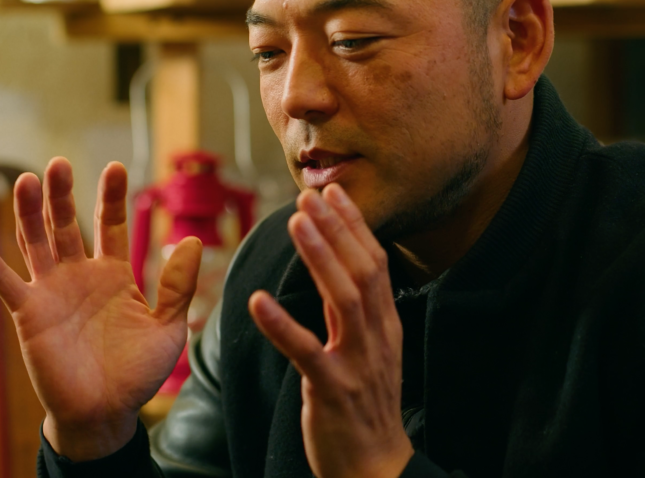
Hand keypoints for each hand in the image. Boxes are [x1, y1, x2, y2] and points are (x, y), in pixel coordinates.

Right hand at [0, 158, 201, 460]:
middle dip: (64, 194)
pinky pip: (2, 280)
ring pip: (36, 242)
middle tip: (60, 163)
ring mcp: (52, 291)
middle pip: (68, 224)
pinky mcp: (28, 312)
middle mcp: (80, 275)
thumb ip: (178, 285)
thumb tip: (193, 241)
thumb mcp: (168, 326)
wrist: (105, 412)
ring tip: (26, 179)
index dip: (111, 197)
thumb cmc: (137, 372)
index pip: (110, 225)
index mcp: (115, 274)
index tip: (115, 167)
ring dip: (29, 212)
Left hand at [248, 184, 413, 477]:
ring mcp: (358, 364)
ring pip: (345, 299)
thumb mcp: (369, 352)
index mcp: (385, 326)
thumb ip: (353, 312)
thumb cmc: (366, 407)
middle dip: (337, 230)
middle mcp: (377, 338)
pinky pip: (306, 352)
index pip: (375, 264)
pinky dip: (282, 324)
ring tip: (295, 224)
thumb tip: (336, 267)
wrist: (375, 468)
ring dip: (320, 258)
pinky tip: (258, 301)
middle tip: (310, 196)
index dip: (355, 226)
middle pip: (362, 272)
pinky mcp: (333, 390)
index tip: (335, 193)